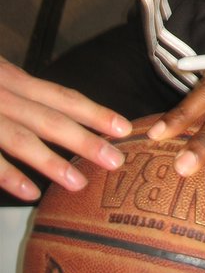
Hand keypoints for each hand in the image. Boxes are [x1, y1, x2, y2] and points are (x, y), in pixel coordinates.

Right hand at [0, 56, 131, 200]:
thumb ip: (20, 92)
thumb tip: (55, 113)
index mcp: (12, 79)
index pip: (62, 97)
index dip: (94, 112)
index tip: (124, 127)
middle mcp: (2, 93)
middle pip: (51, 117)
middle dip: (86, 139)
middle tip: (117, 160)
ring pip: (21, 137)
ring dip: (51, 161)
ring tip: (78, 183)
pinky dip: (7, 174)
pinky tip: (29, 192)